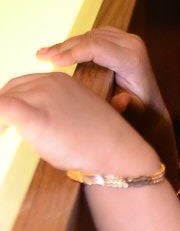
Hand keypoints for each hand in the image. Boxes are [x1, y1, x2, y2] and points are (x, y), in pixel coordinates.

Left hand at [0, 71, 156, 175]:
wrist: (117, 152)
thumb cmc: (97, 140)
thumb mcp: (75, 113)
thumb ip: (53, 107)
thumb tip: (35, 117)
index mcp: (57, 79)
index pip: (21, 85)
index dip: (12, 103)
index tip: (10, 122)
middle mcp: (48, 83)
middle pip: (11, 91)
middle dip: (5, 111)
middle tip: (7, 132)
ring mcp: (42, 97)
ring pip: (5, 102)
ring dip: (3, 121)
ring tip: (7, 135)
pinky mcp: (35, 117)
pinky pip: (5, 107)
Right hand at [37, 27, 168, 122]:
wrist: (152, 105)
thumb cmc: (141, 112)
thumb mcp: (135, 113)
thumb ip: (126, 107)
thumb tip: (119, 101)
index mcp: (133, 59)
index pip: (96, 48)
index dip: (72, 52)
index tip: (52, 61)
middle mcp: (131, 44)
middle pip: (90, 39)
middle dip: (64, 48)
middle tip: (42, 57)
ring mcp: (126, 39)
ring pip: (89, 36)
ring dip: (66, 45)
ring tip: (44, 55)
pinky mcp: (119, 38)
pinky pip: (93, 36)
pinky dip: (75, 44)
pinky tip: (59, 51)